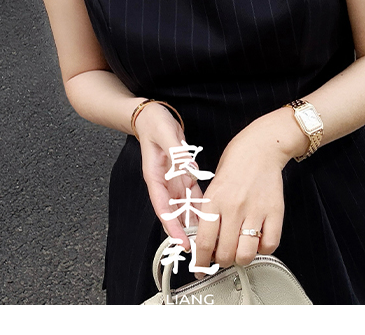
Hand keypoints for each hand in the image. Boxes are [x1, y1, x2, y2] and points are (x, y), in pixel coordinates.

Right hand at [135, 102, 199, 249]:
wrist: (153, 116)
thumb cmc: (155, 124)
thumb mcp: (166, 135)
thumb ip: (177, 153)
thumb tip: (190, 169)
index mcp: (155, 178)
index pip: (163, 208)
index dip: (172, 227)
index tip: (182, 242)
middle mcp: (164, 184)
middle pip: (174, 213)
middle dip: (185, 232)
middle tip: (199, 250)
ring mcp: (174, 181)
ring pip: (185, 207)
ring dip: (194, 222)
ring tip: (207, 239)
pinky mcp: (183, 175)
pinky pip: (193, 195)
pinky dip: (201, 206)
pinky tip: (211, 215)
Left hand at [191, 116, 290, 272]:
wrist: (261, 146)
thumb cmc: (235, 163)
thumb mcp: (213, 185)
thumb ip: (209, 212)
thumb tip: (205, 241)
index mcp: (214, 200)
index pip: (204, 242)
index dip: (200, 261)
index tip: (200, 267)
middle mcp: (234, 207)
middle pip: (226, 254)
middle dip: (221, 261)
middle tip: (222, 256)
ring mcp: (256, 210)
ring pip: (247, 254)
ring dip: (241, 258)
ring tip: (239, 250)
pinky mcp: (275, 211)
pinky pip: (270, 244)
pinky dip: (263, 248)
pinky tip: (258, 240)